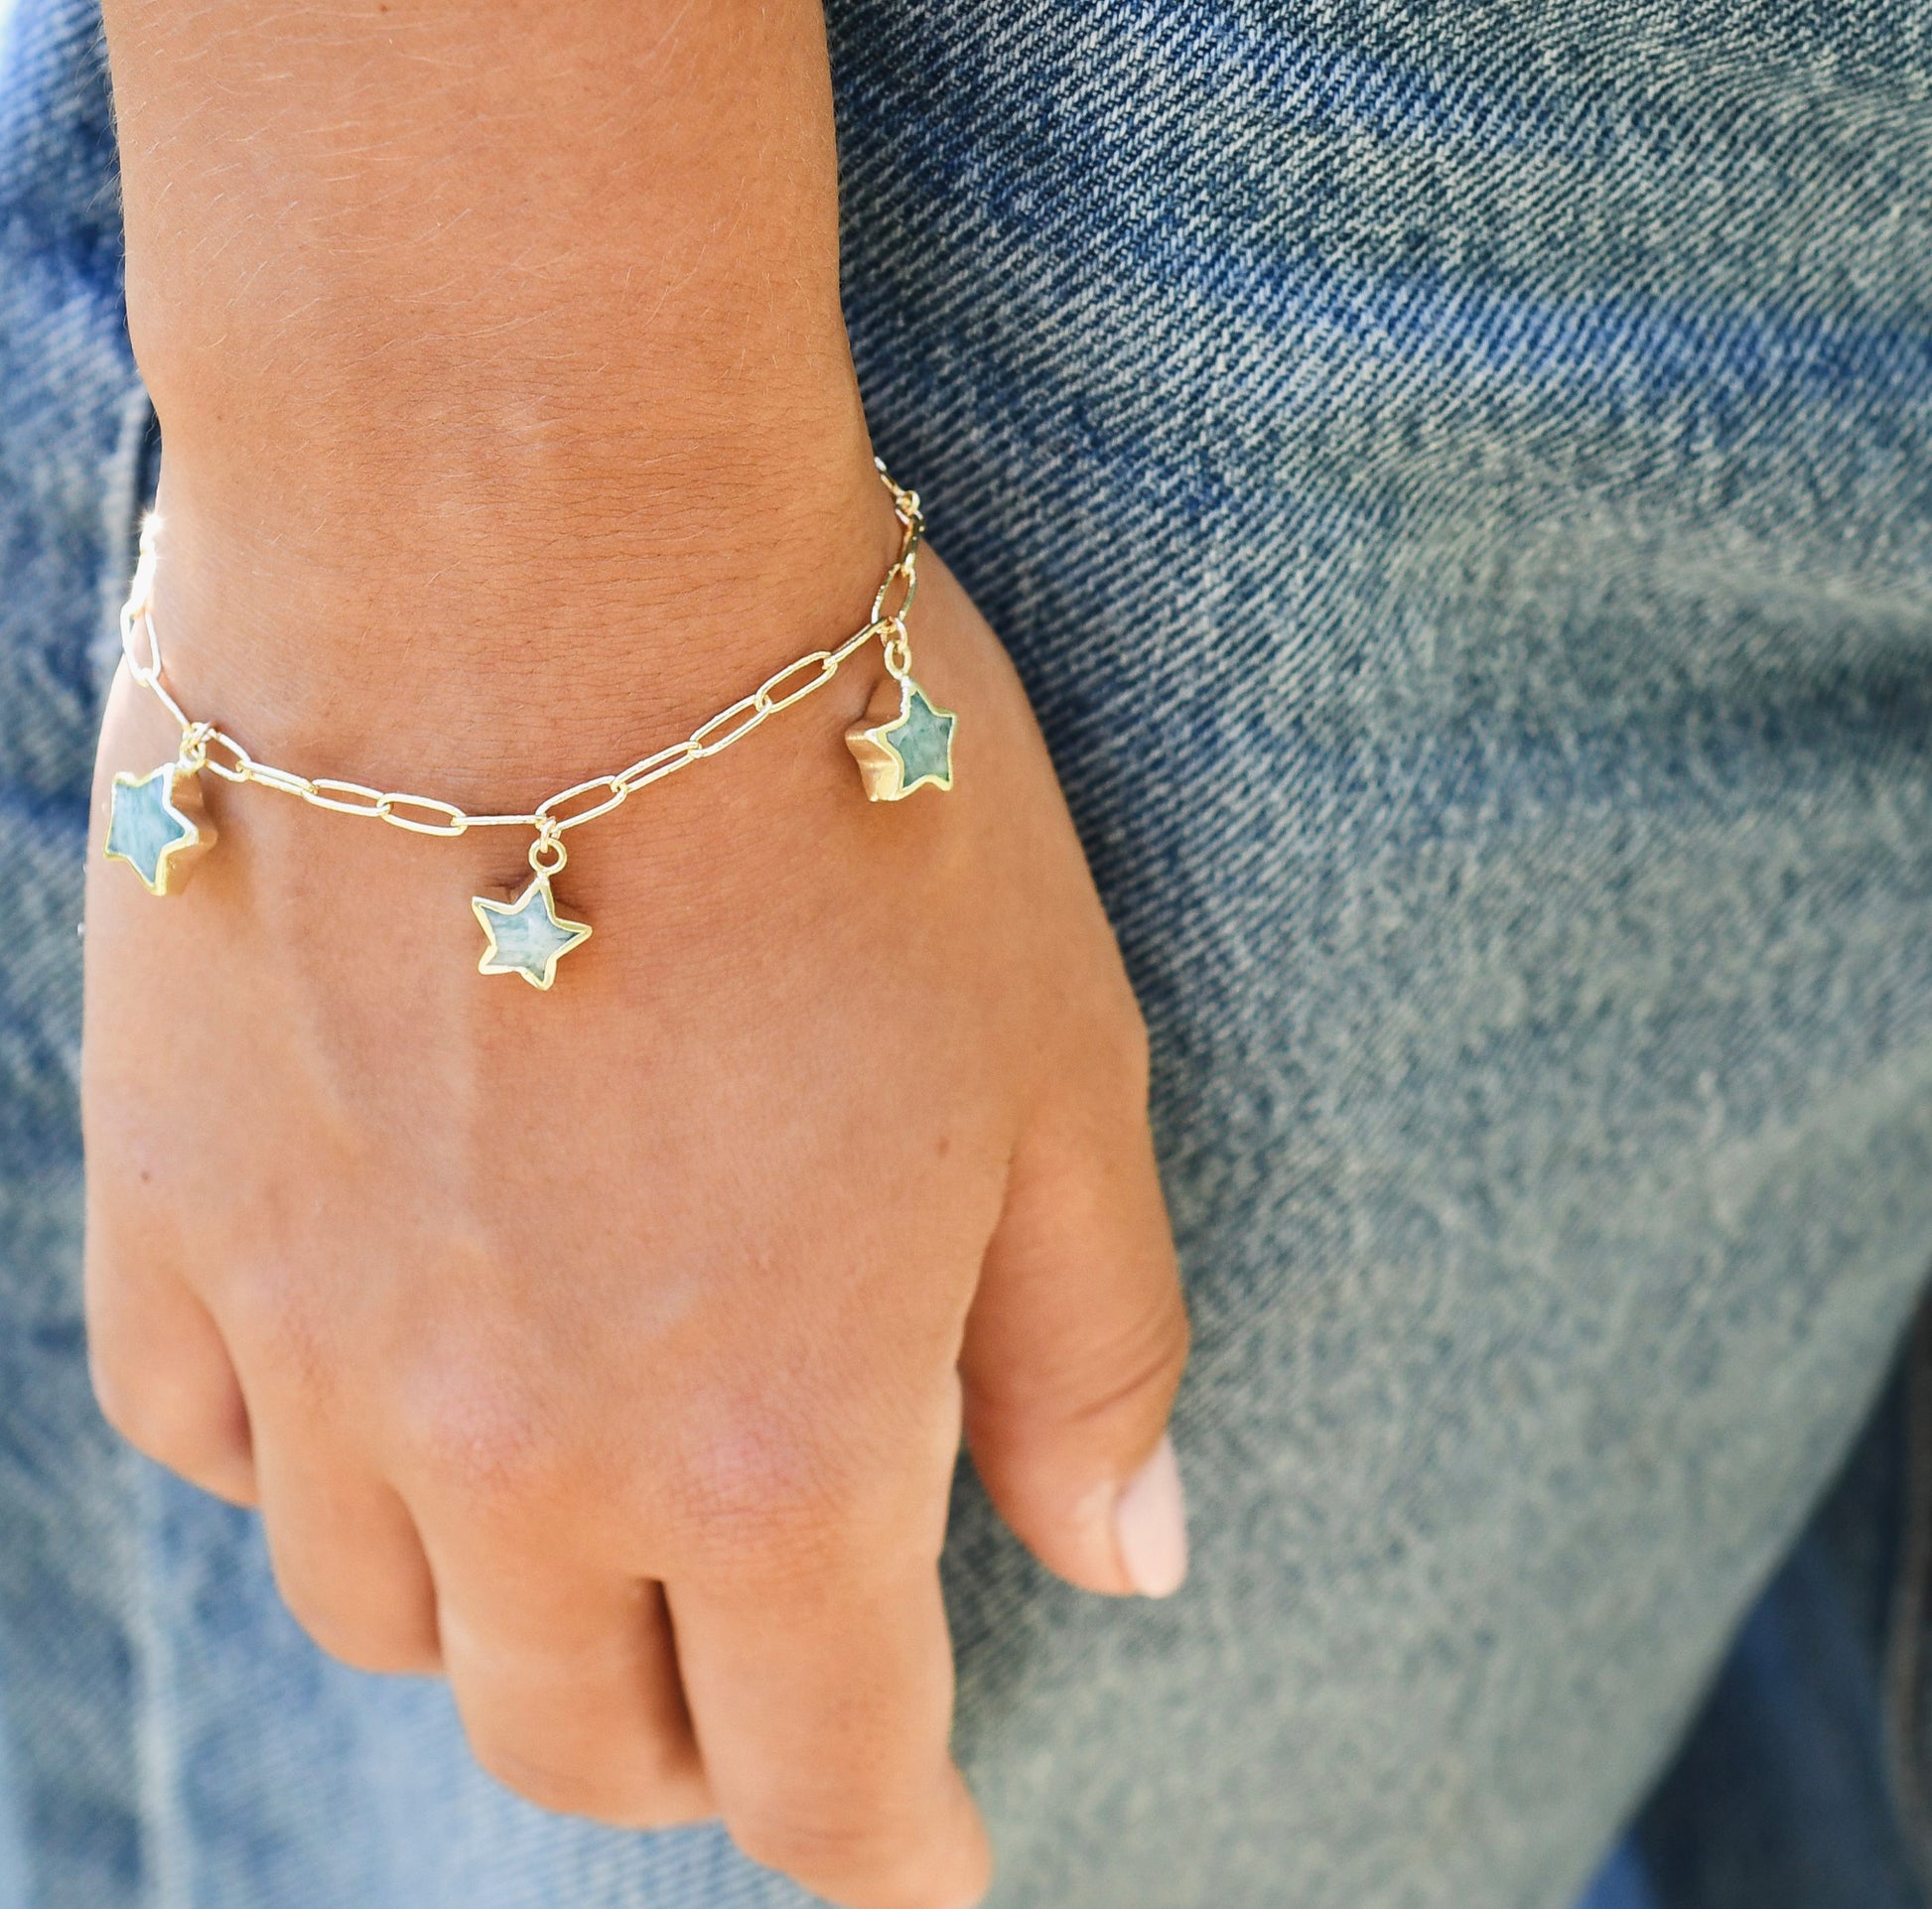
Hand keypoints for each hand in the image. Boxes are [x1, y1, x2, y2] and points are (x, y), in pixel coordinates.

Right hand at [83, 509, 1189, 1908]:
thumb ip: (1088, 1353)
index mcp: (774, 1448)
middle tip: (764, 1680)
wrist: (544, 559)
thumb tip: (1128, 1567)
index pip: (833, 1772)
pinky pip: (212, 1440)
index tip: (928, 1872)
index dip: (894, 1850)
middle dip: (702, 1747)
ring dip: (507, 1617)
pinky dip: (314, 1463)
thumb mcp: (1059, 1077)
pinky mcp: (176, 1207)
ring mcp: (324, 1341)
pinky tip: (387, 1377)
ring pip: (390, 1621)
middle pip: (586, 1742)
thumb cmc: (853, 805)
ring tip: (584, 1520)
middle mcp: (522, 1453)